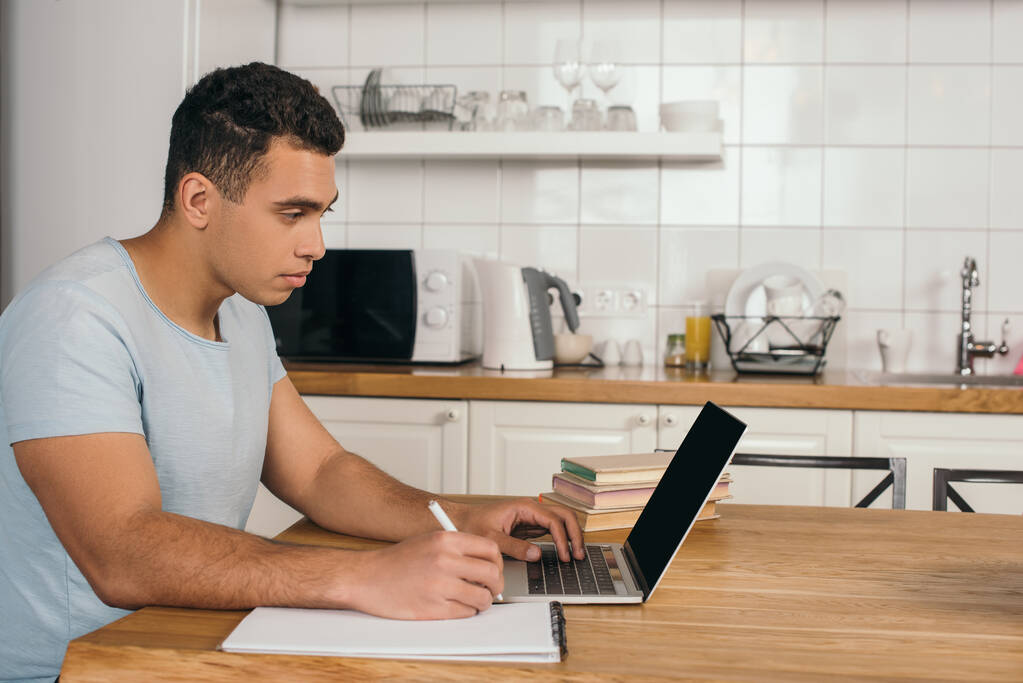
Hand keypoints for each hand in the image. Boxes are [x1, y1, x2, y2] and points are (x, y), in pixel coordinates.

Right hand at [347, 530, 502, 619]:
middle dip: (495, 585)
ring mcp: (439, 586)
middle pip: (491, 574)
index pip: (490, 549)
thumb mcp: (429, 541)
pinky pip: (465, 613)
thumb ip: (458, 549)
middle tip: (491, 589)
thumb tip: (488, 565)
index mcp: (446, 540)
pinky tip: (456, 606)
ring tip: (474, 600)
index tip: (494, 569)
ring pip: (482, 598)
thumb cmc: (398, 561)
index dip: (497, 562)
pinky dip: (466, 612)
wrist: (367, 577)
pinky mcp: (433, 609)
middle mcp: (445, 560)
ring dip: (483, 601)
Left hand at [452, 498, 584, 562]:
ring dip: (570, 536)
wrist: (460, 521)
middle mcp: (531, 509)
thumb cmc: (472, 524)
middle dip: (574, 534)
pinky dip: (560, 540)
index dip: (562, 538)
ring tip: (576, 555)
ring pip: (560, 522)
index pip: (552, 520)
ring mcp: (531, 517)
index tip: (565, 556)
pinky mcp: (528, 526)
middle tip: (579, 555)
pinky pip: (550, 531)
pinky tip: (563, 553)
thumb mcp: (491, 538)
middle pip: (563, 515)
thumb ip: (513, 546)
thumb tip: (536, 554)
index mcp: (524, 506)